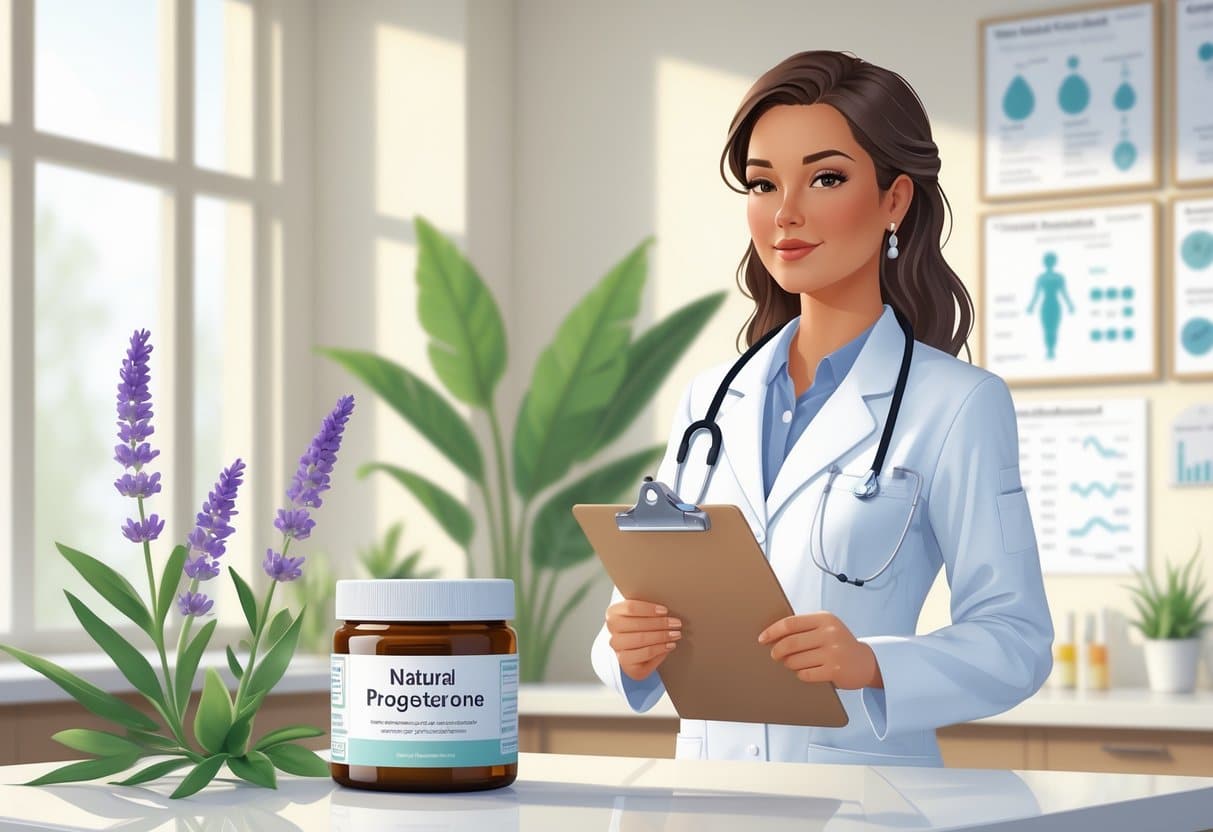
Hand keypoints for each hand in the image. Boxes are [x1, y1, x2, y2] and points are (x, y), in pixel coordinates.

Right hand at [605, 599, 680, 680]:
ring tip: (675, 634)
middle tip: (676, 623)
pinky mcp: (627, 665)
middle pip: (637, 625)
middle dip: (660, 624)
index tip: (665, 610)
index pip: (630, 608)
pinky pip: (645, 654)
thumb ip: (649, 609)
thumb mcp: (642, 614)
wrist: (636, 648)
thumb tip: (666, 609)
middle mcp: (612, 632)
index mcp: (613, 614)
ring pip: (641, 640)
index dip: (649, 609)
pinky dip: (660, 649)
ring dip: (662, 636)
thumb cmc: (641, 626)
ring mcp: (618, 650)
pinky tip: (669, 645)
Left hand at [757, 611, 882, 689]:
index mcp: (824, 619)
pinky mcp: (835, 669)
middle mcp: (830, 633)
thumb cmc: (839, 644)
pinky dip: (801, 674)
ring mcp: (833, 651)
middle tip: (774, 655)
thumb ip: (805, 628)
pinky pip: (806, 674)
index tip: (762, 639)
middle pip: (790, 643)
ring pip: (796, 660)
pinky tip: (804, 672)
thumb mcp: (826, 628)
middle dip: (777, 651)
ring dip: (789, 664)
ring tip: (791, 664)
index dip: (772, 631)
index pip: (790, 623)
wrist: (866, 662)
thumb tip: (772, 635)